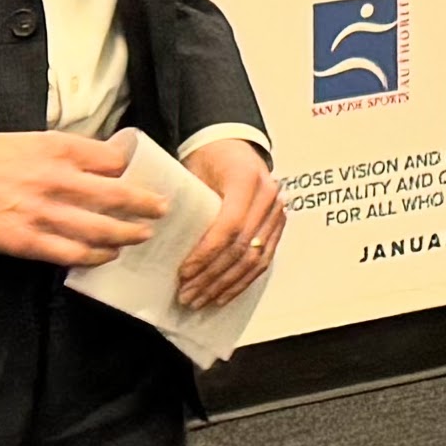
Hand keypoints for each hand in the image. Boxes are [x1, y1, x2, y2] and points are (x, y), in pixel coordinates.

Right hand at [0, 130, 165, 268]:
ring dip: (127, 234)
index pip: (111, 160)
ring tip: (143, 235)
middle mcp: (56, 180)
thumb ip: (72, 151)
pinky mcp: (29, 241)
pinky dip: (96, 257)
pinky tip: (109, 256)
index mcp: (58, 149)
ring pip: (100, 229)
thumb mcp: (35, 141)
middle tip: (162, 210)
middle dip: (146, 205)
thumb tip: (109, 162)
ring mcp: (44, 213)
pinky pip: (73, 254)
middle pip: (116, 195)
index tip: (147, 179)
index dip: (133, 171)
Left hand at [172, 138, 284, 312]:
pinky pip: (264, 260)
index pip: (230, 226)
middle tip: (188, 294)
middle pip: (242, 247)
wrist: (233, 145)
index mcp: (246, 178)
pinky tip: (224, 295)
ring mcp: (277, 212)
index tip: (185, 273)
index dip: (207, 254)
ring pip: (254, 259)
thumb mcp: (194, 172)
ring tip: (202, 299)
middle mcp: (268, 196)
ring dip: (226, 285)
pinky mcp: (278, 225)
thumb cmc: (210, 156)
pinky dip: (243, 281)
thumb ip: (188, 204)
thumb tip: (168, 244)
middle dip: (212, 276)